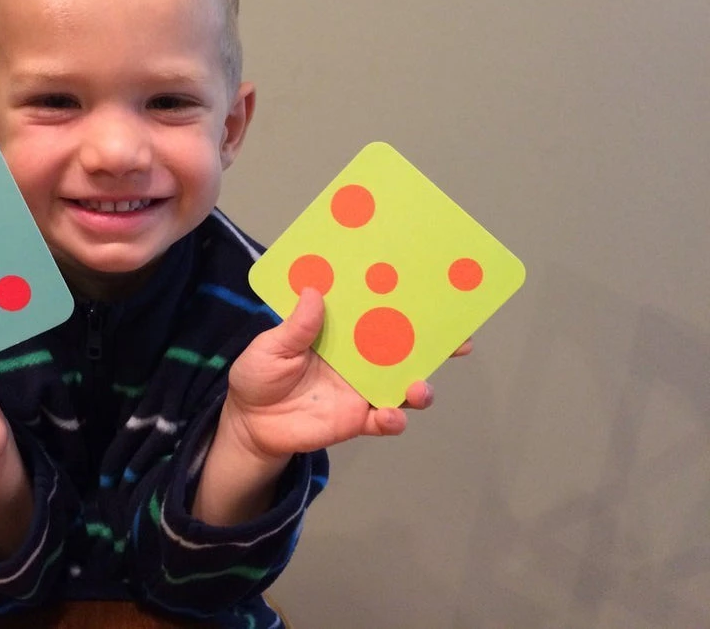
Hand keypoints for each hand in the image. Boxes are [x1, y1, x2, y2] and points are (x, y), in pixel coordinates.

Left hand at [224, 289, 470, 459]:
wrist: (250, 423)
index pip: (377, 311)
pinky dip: (393, 419)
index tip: (429, 288)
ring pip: (403, 384)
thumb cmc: (258, 376)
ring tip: (420, 387)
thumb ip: (295, 327)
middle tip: (460, 339)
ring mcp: (361, 389)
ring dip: (420, 385)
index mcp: (341, 331)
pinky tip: (390, 416)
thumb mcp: (270, 346)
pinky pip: (384, 420)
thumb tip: (314, 292)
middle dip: (435, 342)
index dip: (402, 300)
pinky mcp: (357, 419)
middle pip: (404, 346)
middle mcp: (359, 358)